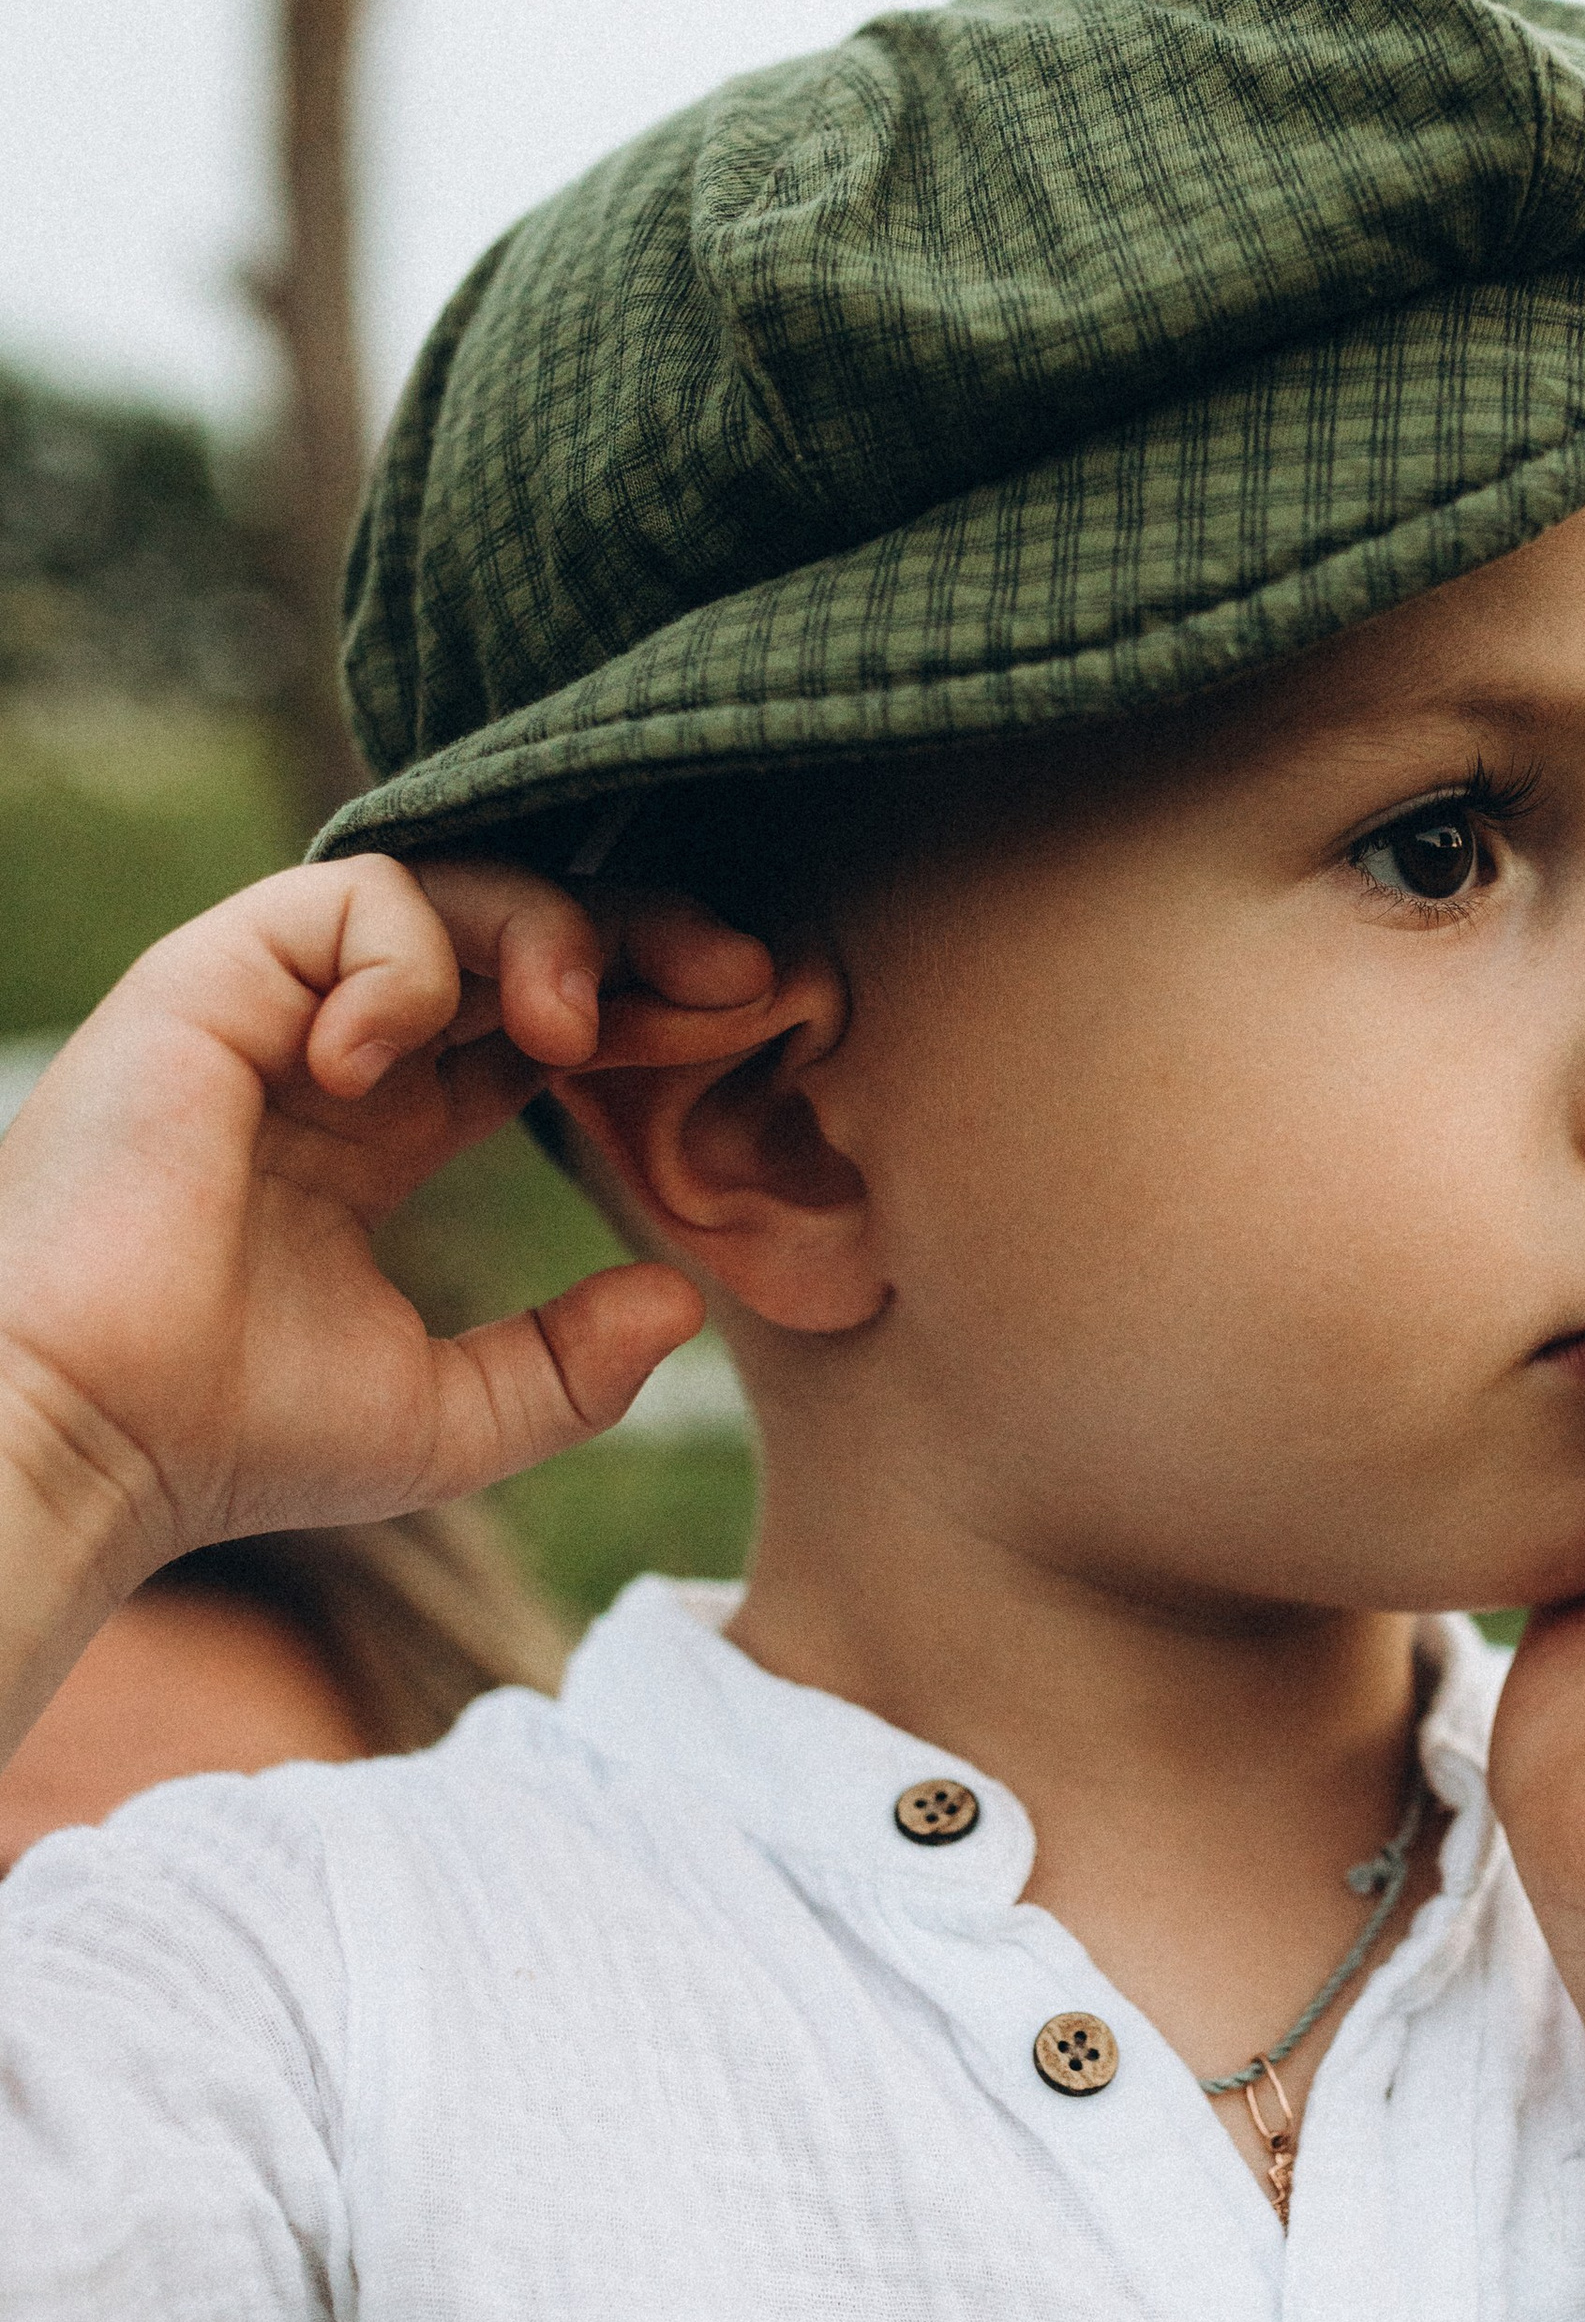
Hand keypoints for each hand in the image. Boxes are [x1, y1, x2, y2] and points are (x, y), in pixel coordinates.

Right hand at [0, 852, 787, 1600]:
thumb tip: (682, 1300)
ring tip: (580, 1026)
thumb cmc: (240, 1436)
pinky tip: (384, 1062)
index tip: (751, 1030)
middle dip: (640, 933)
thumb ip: (569, 1365)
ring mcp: (270, 1009)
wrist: (95, 1436)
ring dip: (547, 930)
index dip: (649, 1014)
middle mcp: (330, 1054)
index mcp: (382, 1132)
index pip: (538, 1023)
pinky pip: (350, 896)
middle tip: (743, 974)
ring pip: (446, 884)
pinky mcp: (210, 981)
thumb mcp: (453, 1417)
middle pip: (513, 932)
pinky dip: (406, 960)